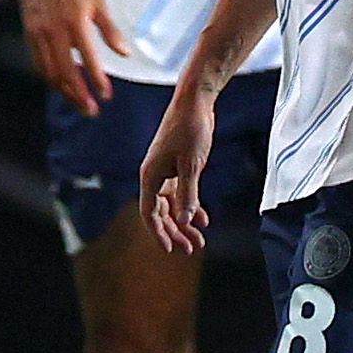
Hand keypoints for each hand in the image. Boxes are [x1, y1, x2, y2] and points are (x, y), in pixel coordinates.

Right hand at [20, 0, 132, 114]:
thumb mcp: (98, 3)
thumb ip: (110, 31)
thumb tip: (125, 54)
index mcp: (75, 22)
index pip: (88, 59)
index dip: (97, 80)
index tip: (107, 95)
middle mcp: (54, 32)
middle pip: (65, 73)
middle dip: (78, 95)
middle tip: (92, 110)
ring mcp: (38, 35)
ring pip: (49, 72)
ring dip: (63, 92)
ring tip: (79, 103)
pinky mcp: (29, 35)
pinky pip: (38, 63)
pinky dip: (50, 78)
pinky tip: (61, 85)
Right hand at [139, 80, 218, 254]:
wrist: (195, 102)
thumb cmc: (191, 130)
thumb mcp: (192, 164)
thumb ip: (189, 193)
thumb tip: (185, 220)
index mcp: (150, 176)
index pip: (149, 213)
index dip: (159, 233)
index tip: (170, 249)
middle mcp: (154, 176)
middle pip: (161, 213)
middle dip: (175, 232)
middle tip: (191, 250)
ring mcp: (165, 171)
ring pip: (172, 204)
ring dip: (184, 222)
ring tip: (199, 240)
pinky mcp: (176, 166)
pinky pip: (181, 192)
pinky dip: (190, 205)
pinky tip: (202, 218)